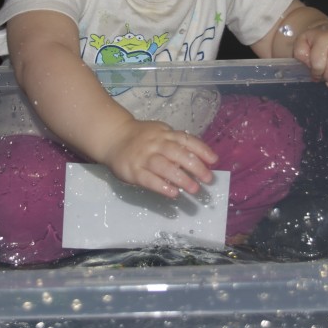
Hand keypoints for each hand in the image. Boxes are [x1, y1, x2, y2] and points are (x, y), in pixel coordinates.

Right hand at [97, 119, 218, 197]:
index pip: (186, 140)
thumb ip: (176, 144)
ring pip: (164, 166)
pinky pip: (148, 179)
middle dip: (195, 165)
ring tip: (194, 189)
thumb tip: (199, 161)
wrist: (113, 137)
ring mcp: (143, 157)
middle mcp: (156, 144)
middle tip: (208, 178)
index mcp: (165, 134)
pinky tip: (173, 193)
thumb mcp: (160, 134)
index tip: (214, 160)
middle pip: (177, 153)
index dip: (201, 149)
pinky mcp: (133, 171)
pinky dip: (162, 186)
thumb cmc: (142, 138)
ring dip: (181, 178)